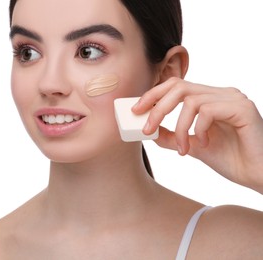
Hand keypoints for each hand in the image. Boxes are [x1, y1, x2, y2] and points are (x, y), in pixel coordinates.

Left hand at [132, 77, 262, 192]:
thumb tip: (150, 130)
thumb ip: (173, 136)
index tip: (136, 110)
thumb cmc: (231, 160)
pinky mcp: (242, 108)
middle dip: (157, 107)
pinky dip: (198, 129)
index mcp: (210, 98)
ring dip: (180, 127)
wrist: (258, 175)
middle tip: (147, 128)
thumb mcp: (193, 146)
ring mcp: (233, 98)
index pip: (175, 86)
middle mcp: (221, 94)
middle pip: (178, 86)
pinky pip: (208, 110)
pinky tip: (205, 144)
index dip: (153, 95)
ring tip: (183, 148)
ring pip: (191, 100)